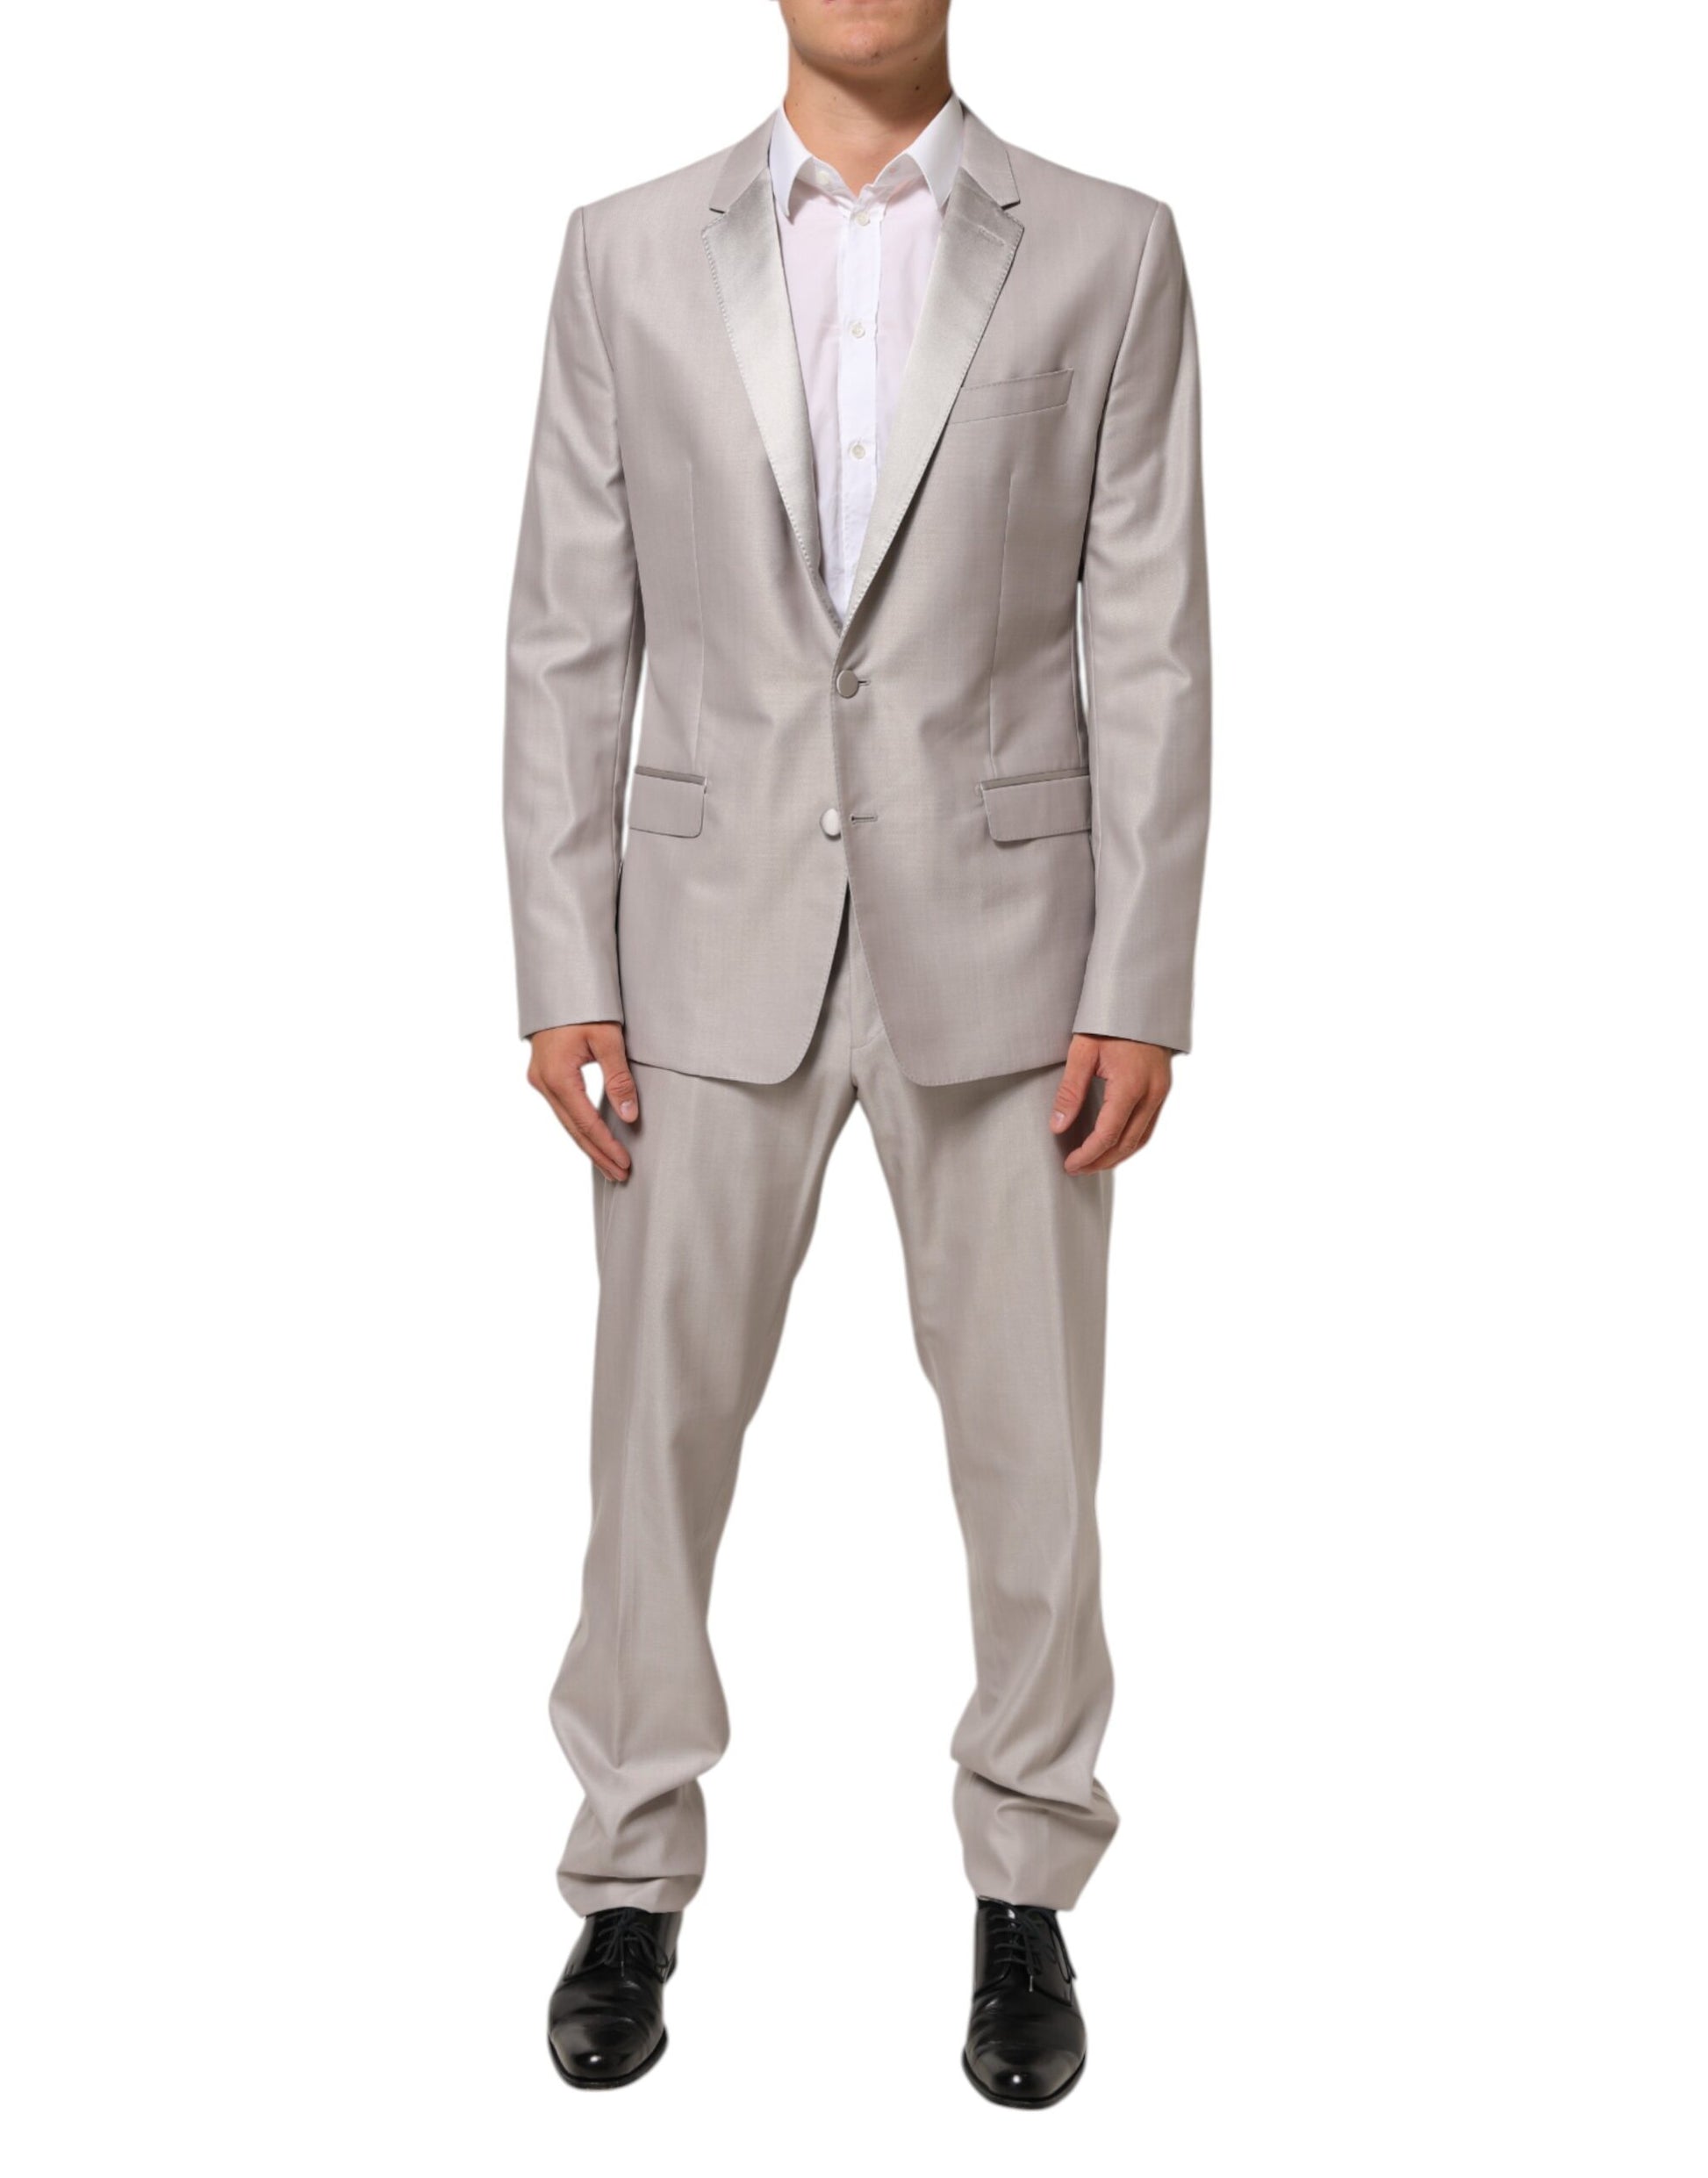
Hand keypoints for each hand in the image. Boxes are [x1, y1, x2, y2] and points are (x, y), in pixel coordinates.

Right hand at [527, 1021, 639, 1182]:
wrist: (559, 983)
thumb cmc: (585, 1006)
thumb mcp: (608, 1040)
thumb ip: (619, 1079)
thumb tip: (629, 1116)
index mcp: (557, 1076)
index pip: (586, 1123)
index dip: (606, 1146)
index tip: (624, 1163)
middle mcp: (543, 1082)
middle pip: (573, 1129)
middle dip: (597, 1154)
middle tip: (620, 1175)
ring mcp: (540, 1079)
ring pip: (566, 1121)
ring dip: (588, 1144)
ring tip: (610, 1164)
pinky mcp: (543, 1075)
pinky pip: (563, 1109)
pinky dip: (580, 1126)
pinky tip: (593, 1138)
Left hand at [1051, 1035, 1172, 1173]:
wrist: (1138, 1001)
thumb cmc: (1108, 1022)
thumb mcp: (1082, 1051)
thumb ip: (1070, 1091)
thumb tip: (1058, 1126)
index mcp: (1131, 1085)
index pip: (1109, 1134)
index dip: (1088, 1154)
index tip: (1070, 1164)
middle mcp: (1152, 1093)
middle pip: (1128, 1143)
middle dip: (1101, 1161)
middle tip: (1077, 1169)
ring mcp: (1161, 1092)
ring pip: (1142, 1138)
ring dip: (1117, 1155)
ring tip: (1092, 1163)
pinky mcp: (1162, 1089)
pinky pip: (1148, 1125)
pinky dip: (1130, 1141)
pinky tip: (1112, 1144)